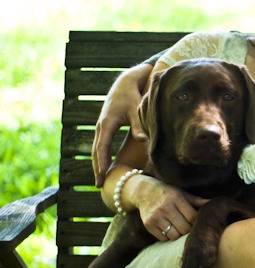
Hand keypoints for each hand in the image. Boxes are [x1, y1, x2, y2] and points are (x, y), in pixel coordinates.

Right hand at [92, 63, 152, 187]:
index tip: (103, 175)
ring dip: (97, 164)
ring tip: (100, 180)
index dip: (103, 162)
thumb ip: (139, 125)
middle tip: (99, 185)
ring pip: (97, 149)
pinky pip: (101, 145)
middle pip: (97, 151)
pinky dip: (100, 157)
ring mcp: (101, 126)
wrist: (124, 82)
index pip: (103, 147)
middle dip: (97, 168)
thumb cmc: (132, 95)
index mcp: (107, 123)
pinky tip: (103, 167)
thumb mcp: (136, 108)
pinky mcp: (105, 127)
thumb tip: (143, 140)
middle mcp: (101, 126)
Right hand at [128, 174, 208, 239]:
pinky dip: (168, 237)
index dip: (197, 223)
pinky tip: (169, 230)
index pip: (193, 217)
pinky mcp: (148, 224)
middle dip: (189, 231)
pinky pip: (163, 238)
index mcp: (176, 198)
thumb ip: (198, 201)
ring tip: (180, 229)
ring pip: (174, 235)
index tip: (198, 223)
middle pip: (184, 229)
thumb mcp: (183, 193)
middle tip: (189, 228)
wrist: (144, 191)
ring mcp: (156, 216)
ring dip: (179, 235)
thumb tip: (215, 204)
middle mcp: (165, 207)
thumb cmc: (168, 193)